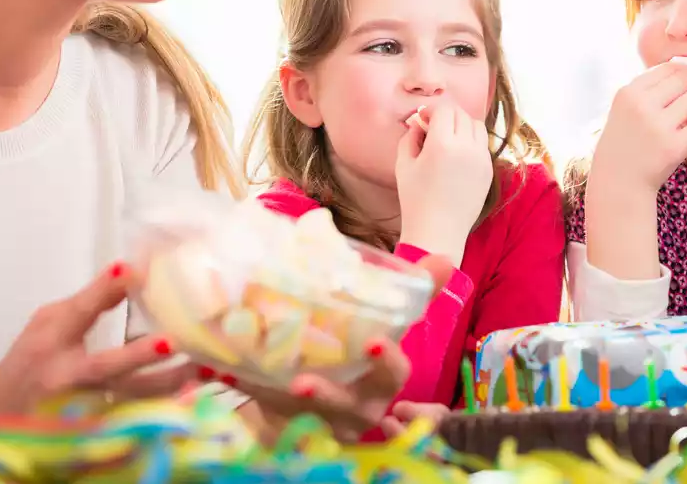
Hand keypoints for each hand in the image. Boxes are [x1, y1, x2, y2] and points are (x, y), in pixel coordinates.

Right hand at [0, 263, 193, 422]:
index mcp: (54, 345)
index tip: (129, 272)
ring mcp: (86, 408)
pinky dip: (170, 410)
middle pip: (105, 368)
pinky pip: (141, 419)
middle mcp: (69, 379)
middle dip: (138, 355)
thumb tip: (130, 269)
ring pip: (131, 400)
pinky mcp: (103, 429)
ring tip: (206, 368)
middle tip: (171, 341)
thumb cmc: (34, 362)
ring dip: (170, 385)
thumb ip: (92, 301)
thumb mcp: (53, 324)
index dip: (102, 293)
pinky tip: (195, 395)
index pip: (78, 315)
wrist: (7, 415)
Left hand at [233, 255, 453, 443]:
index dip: (387, 361)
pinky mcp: (291, 428)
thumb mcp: (375, 320)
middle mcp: (357, 407)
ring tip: (287, 383)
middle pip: (356, 407)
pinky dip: (258, 399)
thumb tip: (447, 259)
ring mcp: (323, 422)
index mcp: (381, 380)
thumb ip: (408, 292)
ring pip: (313, 417)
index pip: (395, 374)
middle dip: (331, 395)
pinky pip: (275, 418)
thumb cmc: (350, 352)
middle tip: (308, 377)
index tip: (371, 343)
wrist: (309, 389)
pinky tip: (240, 377)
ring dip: (300, 401)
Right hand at [395, 102, 493, 264]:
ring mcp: (481, 159)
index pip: (444, 110)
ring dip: (462, 125)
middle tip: (432, 128)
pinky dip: (471, 141)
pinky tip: (457, 155)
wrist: (438, 231)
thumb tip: (420, 121)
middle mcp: (466, 148)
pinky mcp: (489, 170)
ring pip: (476, 126)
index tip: (423, 120)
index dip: (431, 111)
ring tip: (447, 140)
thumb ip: (411, 136)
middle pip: (461, 115)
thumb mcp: (403, 164)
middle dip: (446, 116)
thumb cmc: (415, 200)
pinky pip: (482, 144)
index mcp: (442, 145)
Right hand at [591, 63, 686, 190]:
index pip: (669, 67)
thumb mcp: (624, 109)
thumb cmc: (625, 143)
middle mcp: (641, 105)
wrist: (618, 183)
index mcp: (628, 92)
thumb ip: (649, 89)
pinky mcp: (674, 147)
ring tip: (686, 122)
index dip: (683, 73)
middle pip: (686, 78)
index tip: (686, 85)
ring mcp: (657, 127)